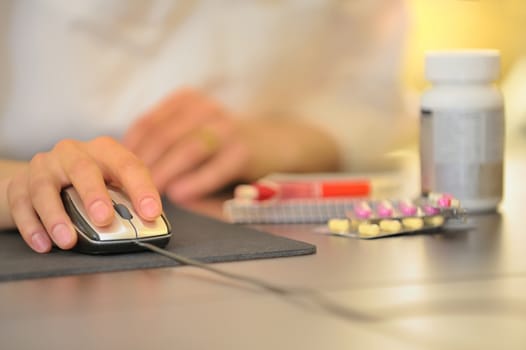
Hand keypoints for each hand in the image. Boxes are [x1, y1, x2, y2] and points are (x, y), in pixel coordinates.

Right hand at [6, 137, 161, 252]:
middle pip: (84, 169)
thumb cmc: (91, 184)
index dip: (142, 189)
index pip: (128, 165)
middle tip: (104, 220)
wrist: (48, 179)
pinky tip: (43, 244)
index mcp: (106, 151)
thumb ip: (129, 202)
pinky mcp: (20, 182)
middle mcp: (74, 153)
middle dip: (95, 195)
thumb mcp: (113, 186)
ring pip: (46, 187)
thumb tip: (148, 226)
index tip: (151, 213)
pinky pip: (22, 203)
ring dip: (57, 217)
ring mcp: (45, 166)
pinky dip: (32, 226)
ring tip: (68, 240)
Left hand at [123, 88, 340, 202]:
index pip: (147, 124)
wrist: (273, 144)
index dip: (129, 151)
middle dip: (143, 167)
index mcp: (186, 101)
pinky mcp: (243, 149)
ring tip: (150, 195)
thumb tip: (131, 174)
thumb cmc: (224, 144)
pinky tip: (180, 195)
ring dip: (165, 174)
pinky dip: (194, 182)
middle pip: (163, 136)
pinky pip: (214, 167)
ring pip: (186, 149)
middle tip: (129, 192)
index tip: (117, 175)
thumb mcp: (193, 133)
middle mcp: (205, 108)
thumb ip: (166, 146)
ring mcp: (226, 126)